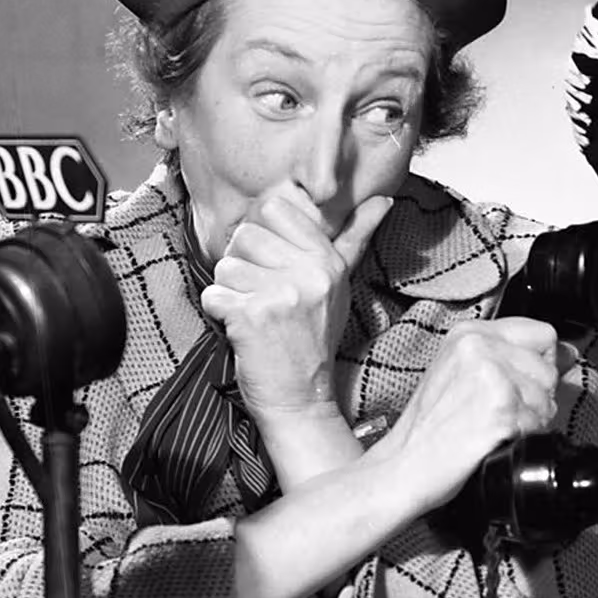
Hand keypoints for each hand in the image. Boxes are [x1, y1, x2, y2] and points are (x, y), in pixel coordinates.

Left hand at [201, 182, 392, 420]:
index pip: (273, 208)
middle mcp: (309, 273)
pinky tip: (242, 329)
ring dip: (230, 292)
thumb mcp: (340, 284)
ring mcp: (282, 295)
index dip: (263, 235)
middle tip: (263, 295)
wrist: (302, 398)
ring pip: (224, 266)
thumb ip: (355, 238)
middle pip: (244, 235)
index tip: (273, 263)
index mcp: (327, 260)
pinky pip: (213, 295)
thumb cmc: (314, 339)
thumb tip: (385, 199)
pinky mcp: (252, 317)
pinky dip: (218, 314)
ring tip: (255, 314)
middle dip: (242, 265)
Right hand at [371, 317, 578, 512]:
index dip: (542, 362)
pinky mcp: (500, 410)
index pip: (543, 333)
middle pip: (549, 368)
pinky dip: (524, 437)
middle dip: (536, 396)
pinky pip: (540, 424)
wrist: (403, 466)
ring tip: (493, 427)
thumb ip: (511, 356)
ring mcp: (491, 377)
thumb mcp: (461, 372)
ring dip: (530, 420)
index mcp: (470, 333)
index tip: (525, 381)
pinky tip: (494, 440)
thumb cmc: (429, 428)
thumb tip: (568, 354)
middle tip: (497, 412)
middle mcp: (480, 347)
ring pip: (548, 398)